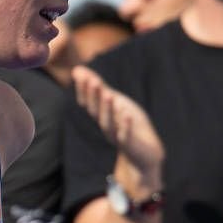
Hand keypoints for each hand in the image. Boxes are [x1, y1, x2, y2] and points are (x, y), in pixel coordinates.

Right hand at [72, 69, 165, 194]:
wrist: (146, 153)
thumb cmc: (129, 124)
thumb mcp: (115, 101)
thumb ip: (99, 87)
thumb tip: (77, 69)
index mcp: (102, 116)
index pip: (88, 102)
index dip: (84, 90)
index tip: (79, 74)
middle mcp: (106, 126)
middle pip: (96, 112)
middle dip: (94, 97)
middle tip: (93, 81)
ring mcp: (117, 136)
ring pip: (108, 123)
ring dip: (107, 109)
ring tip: (107, 94)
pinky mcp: (131, 145)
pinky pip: (126, 136)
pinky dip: (126, 126)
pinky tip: (127, 115)